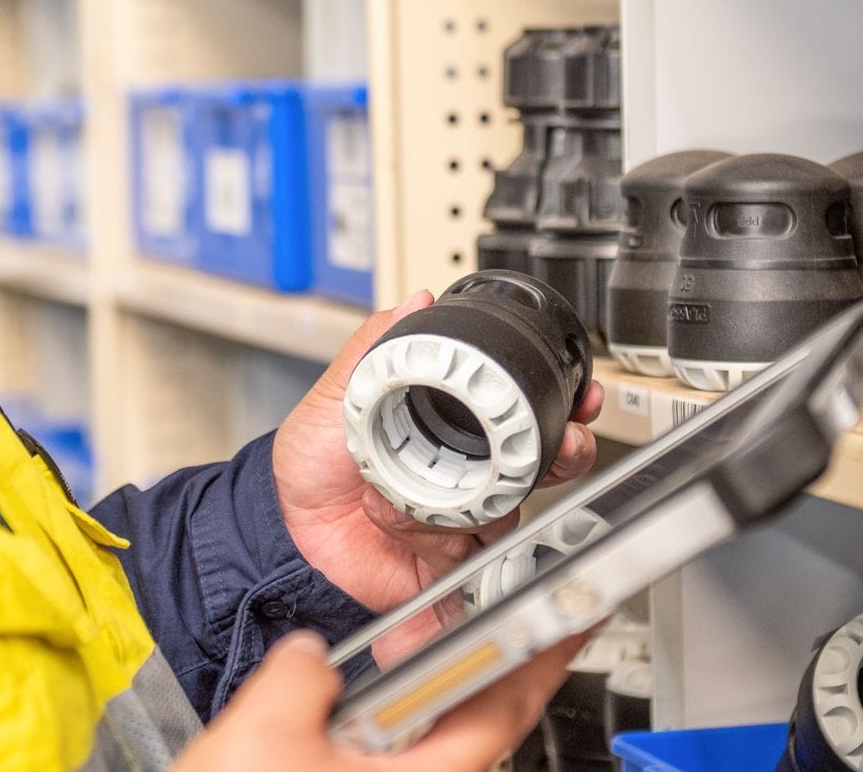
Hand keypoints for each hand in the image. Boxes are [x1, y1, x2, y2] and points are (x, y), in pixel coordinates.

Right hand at [175, 629, 586, 771]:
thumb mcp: (264, 731)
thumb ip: (302, 672)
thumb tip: (309, 657)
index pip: (506, 707)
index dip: (542, 652)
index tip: (573, 614)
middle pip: (477, 730)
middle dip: (493, 673)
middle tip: (514, 622)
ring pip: (432, 754)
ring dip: (429, 707)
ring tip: (426, 665)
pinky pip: (393, 769)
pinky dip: (388, 738)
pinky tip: (358, 722)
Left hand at [272, 292, 604, 650]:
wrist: (284, 531)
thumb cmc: (309, 465)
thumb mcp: (337, 395)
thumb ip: (376, 347)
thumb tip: (415, 302)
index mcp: (443, 425)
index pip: (514, 410)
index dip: (553, 403)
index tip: (578, 394)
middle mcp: (462, 469)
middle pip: (538, 460)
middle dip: (561, 449)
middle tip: (565, 440)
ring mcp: (462, 515)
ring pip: (513, 507)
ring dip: (487, 498)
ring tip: (442, 495)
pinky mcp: (453, 561)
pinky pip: (480, 553)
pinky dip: (458, 539)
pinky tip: (424, 529)